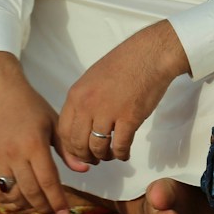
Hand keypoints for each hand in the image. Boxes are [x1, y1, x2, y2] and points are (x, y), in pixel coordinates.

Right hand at [0, 52, 72, 213]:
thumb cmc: (30, 106)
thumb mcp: (53, 123)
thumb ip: (67, 149)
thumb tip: (84, 170)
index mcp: (34, 145)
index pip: (48, 181)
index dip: (57, 201)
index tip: (65, 213)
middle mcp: (14, 154)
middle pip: (30, 192)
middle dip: (44, 207)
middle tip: (53, 213)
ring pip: (10, 194)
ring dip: (25, 205)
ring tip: (37, 206)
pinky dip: (3, 197)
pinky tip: (15, 197)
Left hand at [56, 21, 187, 167]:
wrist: (150, 54)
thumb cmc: (124, 63)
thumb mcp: (92, 78)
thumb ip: (84, 100)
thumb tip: (82, 123)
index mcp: (76, 95)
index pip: (64, 131)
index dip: (70, 147)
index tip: (78, 152)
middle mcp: (88, 105)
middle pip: (78, 143)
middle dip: (85, 156)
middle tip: (94, 159)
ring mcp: (108, 112)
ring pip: (98, 148)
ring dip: (104, 156)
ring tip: (111, 155)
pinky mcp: (129, 118)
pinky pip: (121, 146)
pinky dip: (122, 154)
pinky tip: (125, 154)